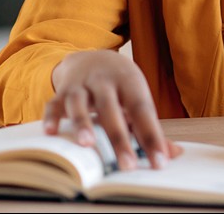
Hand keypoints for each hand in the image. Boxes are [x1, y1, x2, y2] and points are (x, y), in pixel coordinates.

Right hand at [44, 49, 181, 169]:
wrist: (93, 57)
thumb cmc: (120, 85)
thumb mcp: (137, 97)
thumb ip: (150, 127)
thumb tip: (172, 154)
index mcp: (130, 82)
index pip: (143, 110)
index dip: (152, 136)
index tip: (160, 161)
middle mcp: (105, 81)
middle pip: (111, 108)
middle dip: (119, 138)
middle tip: (128, 166)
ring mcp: (81, 85)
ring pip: (80, 102)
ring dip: (82, 122)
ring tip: (87, 145)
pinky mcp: (61, 91)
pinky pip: (53, 103)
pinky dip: (51, 117)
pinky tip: (51, 133)